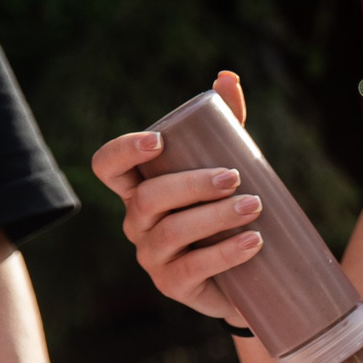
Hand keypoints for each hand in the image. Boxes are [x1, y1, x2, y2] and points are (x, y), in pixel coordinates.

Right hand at [89, 71, 260, 324]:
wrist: (253, 275)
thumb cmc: (231, 211)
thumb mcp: (229, 166)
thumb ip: (226, 124)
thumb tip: (227, 76)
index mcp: (139, 187)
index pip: (108, 165)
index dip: (124, 151)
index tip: (159, 141)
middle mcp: (136, 221)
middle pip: (148, 197)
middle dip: (191, 184)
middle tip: (234, 177)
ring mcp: (151, 256)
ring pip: (172, 231)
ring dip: (215, 216)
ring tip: (255, 207)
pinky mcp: (173, 286)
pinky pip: (192, 268)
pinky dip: (225, 252)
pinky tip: (253, 242)